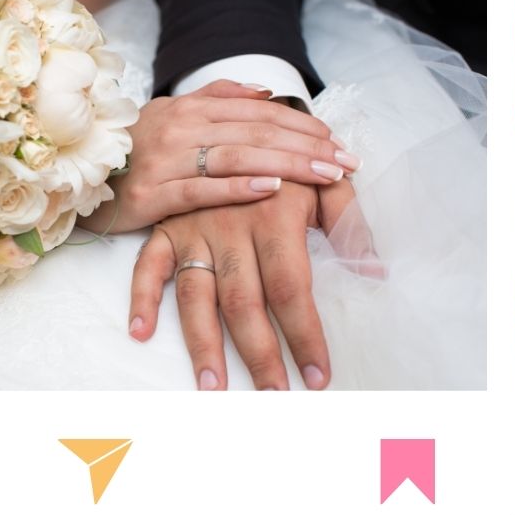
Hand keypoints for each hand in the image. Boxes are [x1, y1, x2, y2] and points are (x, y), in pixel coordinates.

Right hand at [82, 80, 360, 233]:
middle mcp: (179, 127)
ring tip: (325, 175)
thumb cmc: (133, 149)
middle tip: (346, 161)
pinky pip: (200, 188)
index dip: (300, 125)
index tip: (337, 140)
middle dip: (306, 146)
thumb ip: (217, 98)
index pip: (257, 112)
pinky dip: (237, 187)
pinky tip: (271, 189)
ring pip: (236, 156)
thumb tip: (265, 92)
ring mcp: (164, 159)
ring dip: (287, 164)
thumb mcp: (172, 114)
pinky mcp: (151, 193)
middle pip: (255, 132)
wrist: (76, 177)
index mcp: (189, 108)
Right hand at [129, 179, 379, 389]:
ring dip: (202, 342)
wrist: (235, 118)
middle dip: (260, 355)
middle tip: (274, 396)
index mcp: (274, 215)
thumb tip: (374, 271)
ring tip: (213, 386)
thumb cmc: (288, 158)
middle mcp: (231, 226)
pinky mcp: (167, 227)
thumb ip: (350, 222)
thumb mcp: (324, 182)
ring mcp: (193, 228)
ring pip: (196, 294)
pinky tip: (140, 332)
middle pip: (244, 301)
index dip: (306, 335)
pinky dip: (141, 296)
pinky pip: (148, 264)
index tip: (319, 376)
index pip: (293, 288)